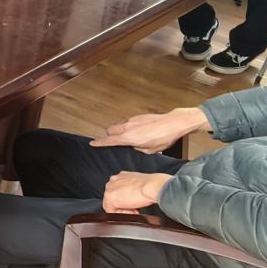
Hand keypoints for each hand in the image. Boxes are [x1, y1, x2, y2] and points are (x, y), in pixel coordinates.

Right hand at [91, 106, 205, 151]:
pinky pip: (128, 122)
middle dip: (109, 135)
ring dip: (120, 131)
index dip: (100, 143)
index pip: (109, 140)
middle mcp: (128, 127)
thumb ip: (137, 149)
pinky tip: (140, 131)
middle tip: (115, 141)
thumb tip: (133, 147)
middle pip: (109, 130)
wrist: (173, 123)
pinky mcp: (138, 116)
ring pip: (119, 125)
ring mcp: (132, 120)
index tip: (92, 143)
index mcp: (129, 138)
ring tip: (131, 137)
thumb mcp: (150, 150)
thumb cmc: (163, 137)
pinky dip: (129, 127)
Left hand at [102, 171, 171, 213]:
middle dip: (124, 206)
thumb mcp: (140, 186)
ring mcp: (110, 188)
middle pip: (114, 199)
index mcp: (121, 176)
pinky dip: (122, 214)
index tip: (134, 204)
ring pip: (111, 205)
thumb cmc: (151, 186)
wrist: (152, 186)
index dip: (127, 201)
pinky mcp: (110, 197)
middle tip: (135, 208)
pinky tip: (132, 211)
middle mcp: (114, 180)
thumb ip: (133, 189)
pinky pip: (111, 211)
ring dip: (124, 210)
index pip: (118, 192)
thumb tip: (134, 197)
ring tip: (135, 210)